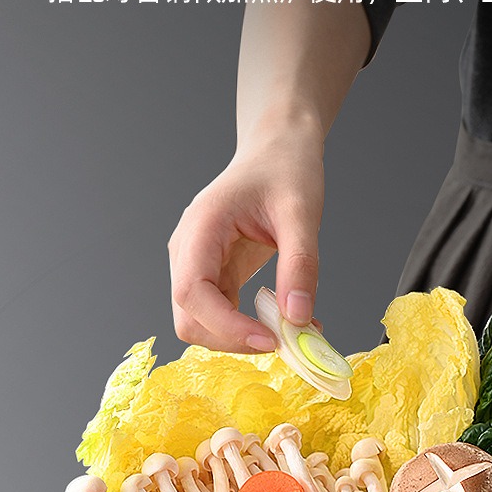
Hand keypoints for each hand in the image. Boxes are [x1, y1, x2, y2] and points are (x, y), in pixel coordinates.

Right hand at [169, 114, 323, 351]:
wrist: (278, 151)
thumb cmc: (285, 169)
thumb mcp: (302, 212)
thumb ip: (300, 265)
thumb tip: (298, 318)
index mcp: (201, 227)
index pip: (191, 292)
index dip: (225, 325)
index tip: (268, 339)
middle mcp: (189, 250)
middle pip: (189, 317)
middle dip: (232, 338)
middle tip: (285, 340)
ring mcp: (198, 265)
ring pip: (203, 323)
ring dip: (242, 337)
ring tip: (291, 329)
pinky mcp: (215, 275)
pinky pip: (224, 314)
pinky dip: (250, 327)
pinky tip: (286, 319)